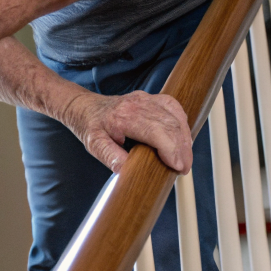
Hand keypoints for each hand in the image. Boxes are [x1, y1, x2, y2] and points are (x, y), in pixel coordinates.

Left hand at [64, 90, 192, 174]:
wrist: (86, 107)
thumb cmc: (91, 126)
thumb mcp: (95, 145)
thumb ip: (110, 157)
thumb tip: (126, 171)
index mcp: (124, 116)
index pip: (156, 131)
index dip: (171, 149)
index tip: (178, 167)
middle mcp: (138, 103)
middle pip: (170, 125)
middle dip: (182, 149)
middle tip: (183, 169)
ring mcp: (147, 98)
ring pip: (175, 116)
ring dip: (184, 138)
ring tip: (184, 159)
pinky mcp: (152, 98)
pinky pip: (174, 108)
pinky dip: (182, 125)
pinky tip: (183, 140)